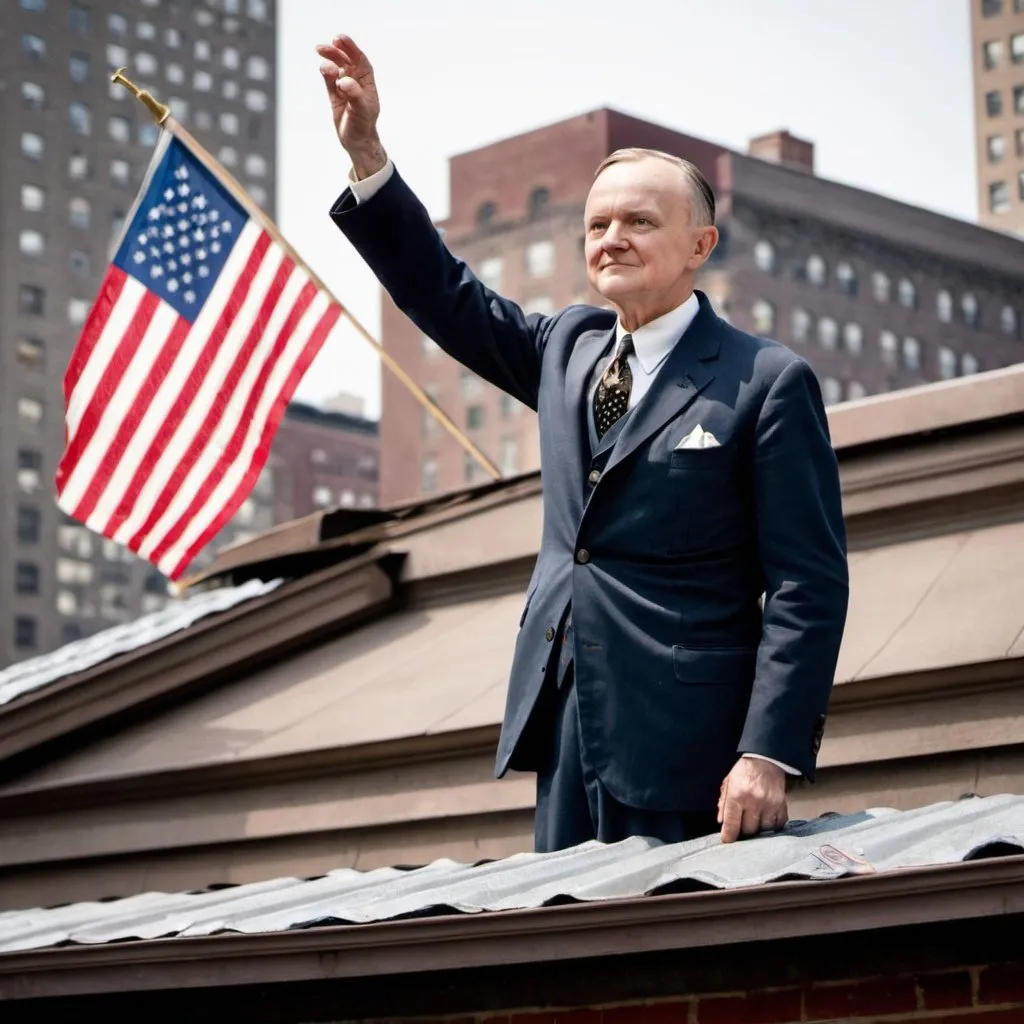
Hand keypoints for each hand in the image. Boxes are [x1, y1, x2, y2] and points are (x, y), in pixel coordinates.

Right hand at [315, 35, 386, 178]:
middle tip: (325, 46)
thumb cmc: (363, 126)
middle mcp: (356, 81)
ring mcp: (344, 87)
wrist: (356, 142)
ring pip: (336, 68)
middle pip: (346, 60)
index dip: (351, 48)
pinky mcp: (334, 95)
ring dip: (329, 59)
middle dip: (336, 51)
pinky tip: (322, 68)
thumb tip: (343, 81)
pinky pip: (328, 80)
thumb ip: (354, 95)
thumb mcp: (362, 111)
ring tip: (320, 54)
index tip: (340, 39)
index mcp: (367, 82)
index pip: (360, 60)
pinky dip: (325, 73)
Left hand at [717, 757, 787, 843]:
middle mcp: (754, 801)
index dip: (728, 835)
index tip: (727, 841)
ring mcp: (770, 804)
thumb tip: (722, 822)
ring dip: (758, 828)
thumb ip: (723, 802)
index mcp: (737, 794)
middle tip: (742, 825)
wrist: (766, 759)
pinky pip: (778, 825)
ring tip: (755, 820)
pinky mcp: (782, 805)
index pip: (732, 822)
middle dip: (744, 831)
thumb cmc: (745, 771)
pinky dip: (772, 825)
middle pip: (749, 829)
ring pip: (764, 830)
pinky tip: (766, 819)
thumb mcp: (728, 782)